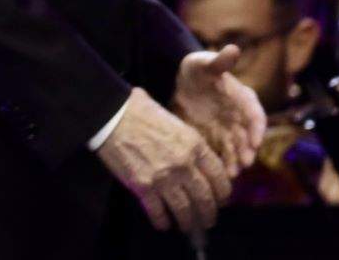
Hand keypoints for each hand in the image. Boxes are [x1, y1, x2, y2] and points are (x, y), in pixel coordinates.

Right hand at [97, 87, 232, 232]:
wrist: (114, 116)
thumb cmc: (144, 111)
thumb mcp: (178, 121)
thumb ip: (190, 142)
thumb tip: (197, 159)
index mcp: (195, 144)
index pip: (219, 175)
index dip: (223, 192)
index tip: (223, 200)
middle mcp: (184, 165)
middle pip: (204, 197)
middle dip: (209, 213)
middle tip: (209, 221)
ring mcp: (163, 178)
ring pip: (184, 209)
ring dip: (188, 222)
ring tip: (188, 227)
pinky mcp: (143, 188)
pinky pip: (157, 211)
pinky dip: (162, 221)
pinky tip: (164, 225)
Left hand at [174, 47, 267, 174]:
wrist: (182, 83)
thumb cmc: (197, 69)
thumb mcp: (204, 62)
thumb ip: (219, 61)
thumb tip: (233, 48)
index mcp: (241, 97)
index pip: (255, 113)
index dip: (257, 128)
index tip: (255, 141)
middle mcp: (238, 116)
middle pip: (248, 136)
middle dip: (248, 150)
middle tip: (244, 163)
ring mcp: (227, 128)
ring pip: (237, 147)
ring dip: (237, 160)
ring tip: (232, 174)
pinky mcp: (215, 138)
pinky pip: (222, 152)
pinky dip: (223, 162)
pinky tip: (220, 174)